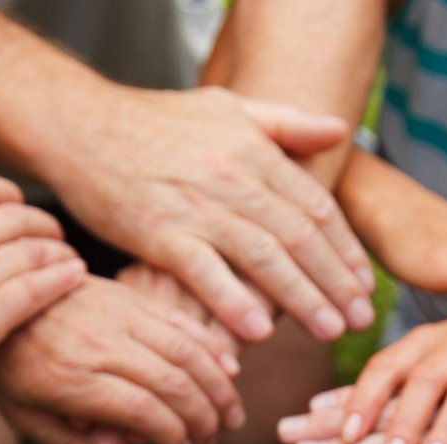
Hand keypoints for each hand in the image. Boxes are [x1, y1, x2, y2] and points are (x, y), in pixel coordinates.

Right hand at [0, 174, 84, 393]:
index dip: (5, 194)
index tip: (18, 202)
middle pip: (14, 218)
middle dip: (41, 225)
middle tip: (54, 237)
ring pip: (33, 250)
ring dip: (58, 252)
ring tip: (70, 260)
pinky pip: (40, 286)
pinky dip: (63, 277)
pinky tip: (77, 276)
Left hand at [0, 276, 244, 443]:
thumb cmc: (8, 364)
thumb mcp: (23, 416)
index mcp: (70, 380)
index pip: (141, 410)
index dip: (172, 436)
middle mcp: (98, 344)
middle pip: (172, 382)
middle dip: (203, 418)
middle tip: (210, 442)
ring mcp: (115, 315)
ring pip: (185, 349)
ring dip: (217, 385)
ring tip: (231, 414)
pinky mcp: (126, 294)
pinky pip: (179, 320)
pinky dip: (210, 346)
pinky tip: (228, 371)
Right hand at [52, 86, 375, 342]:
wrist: (81, 125)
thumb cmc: (154, 123)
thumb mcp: (226, 108)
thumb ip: (284, 123)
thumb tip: (339, 131)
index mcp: (254, 150)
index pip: (316, 205)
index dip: (344, 248)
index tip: (365, 284)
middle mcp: (232, 177)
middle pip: (299, 235)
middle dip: (335, 281)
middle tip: (362, 319)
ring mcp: (196, 206)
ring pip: (263, 257)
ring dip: (301, 298)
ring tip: (329, 331)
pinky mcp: (159, 233)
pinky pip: (205, 272)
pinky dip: (233, 302)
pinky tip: (258, 332)